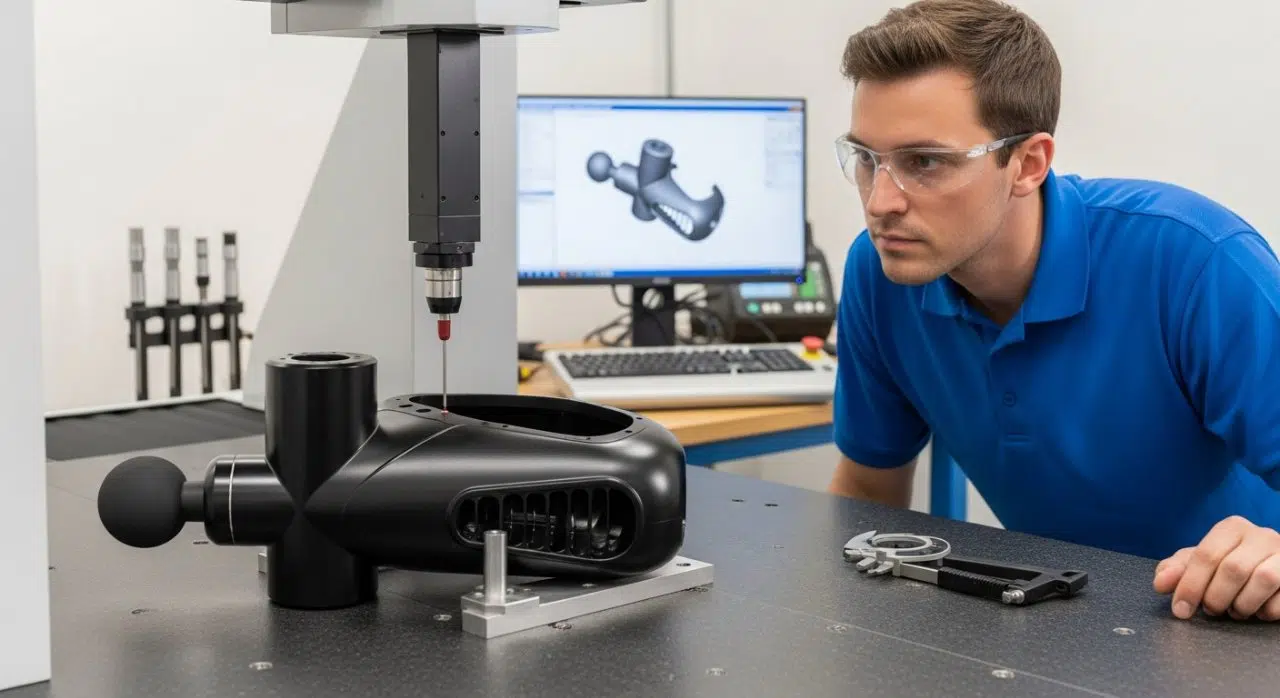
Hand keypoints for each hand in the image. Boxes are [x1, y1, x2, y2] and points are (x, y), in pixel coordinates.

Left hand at [1153, 515, 1279, 620]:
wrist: (1272, 565)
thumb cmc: (1230, 562)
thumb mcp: (1201, 562)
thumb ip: (1178, 570)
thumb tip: (1161, 583)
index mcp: (1232, 528)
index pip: (1206, 555)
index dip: (1190, 586)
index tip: (1180, 609)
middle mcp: (1261, 535)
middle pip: (1233, 569)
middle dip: (1215, 597)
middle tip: (1210, 610)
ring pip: (1263, 580)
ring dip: (1242, 605)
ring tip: (1234, 611)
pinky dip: (1266, 611)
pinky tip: (1257, 610)